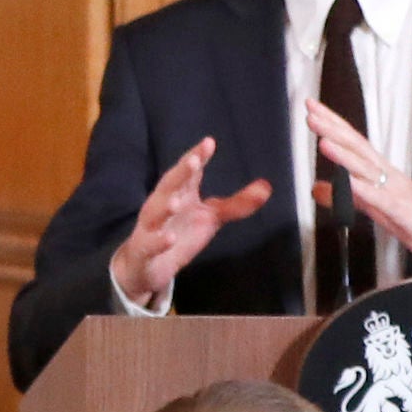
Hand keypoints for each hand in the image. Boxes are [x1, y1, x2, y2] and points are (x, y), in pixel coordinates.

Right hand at [110, 139, 272, 308]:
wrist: (147, 267)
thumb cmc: (179, 234)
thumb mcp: (211, 218)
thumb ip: (237, 204)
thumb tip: (266, 187)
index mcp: (179, 193)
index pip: (189, 171)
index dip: (197, 156)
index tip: (209, 143)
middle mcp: (162, 205)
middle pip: (169, 184)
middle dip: (180, 172)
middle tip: (194, 160)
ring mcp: (151, 228)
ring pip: (154, 213)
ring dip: (164, 206)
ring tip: (176, 202)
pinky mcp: (144, 250)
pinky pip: (149, 245)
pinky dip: (158, 242)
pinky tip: (169, 239)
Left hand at [305, 102, 411, 261]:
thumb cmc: (410, 215)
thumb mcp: (369, 205)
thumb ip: (343, 195)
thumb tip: (316, 188)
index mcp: (377, 171)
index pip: (352, 142)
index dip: (333, 124)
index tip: (312, 108)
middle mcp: (385, 174)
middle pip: (357, 147)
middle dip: (334, 130)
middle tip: (312, 114)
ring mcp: (393, 190)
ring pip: (366, 169)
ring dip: (344, 155)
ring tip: (323, 141)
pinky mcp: (400, 210)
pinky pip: (379, 198)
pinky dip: (362, 190)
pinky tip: (347, 183)